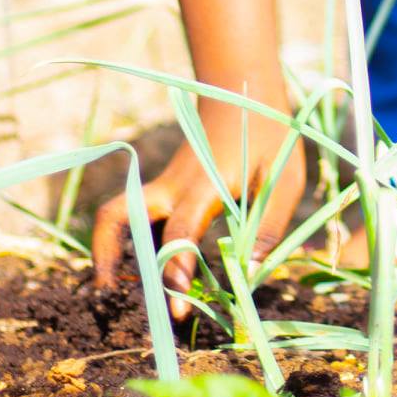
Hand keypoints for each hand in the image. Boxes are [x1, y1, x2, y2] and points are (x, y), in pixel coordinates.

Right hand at [92, 90, 304, 319]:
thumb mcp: (285, 179)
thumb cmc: (269, 135)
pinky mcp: (165, 189)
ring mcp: (164, 186)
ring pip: (121, 216)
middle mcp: (174, 187)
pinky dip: (131, 243)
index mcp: (205, 184)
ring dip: (110, 250)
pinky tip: (144, 272)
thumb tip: (252, 273)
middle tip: (127, 303)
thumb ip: (269, 226)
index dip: (177, 268)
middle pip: (125, 218)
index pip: (182, 230)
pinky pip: (139, 219)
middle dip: (116, 260)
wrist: (243, 92)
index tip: (177, 304)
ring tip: (113, 290)